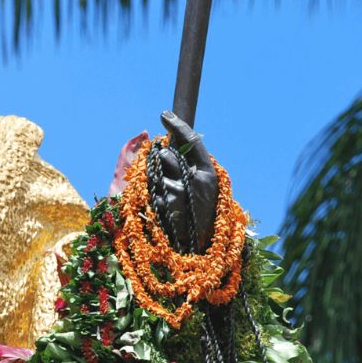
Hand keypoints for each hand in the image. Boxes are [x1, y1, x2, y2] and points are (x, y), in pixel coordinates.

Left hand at [148, 111, 218, 251]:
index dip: (178, 126)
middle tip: (168, 173)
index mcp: (209, 173)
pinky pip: (152, 193)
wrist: (203, 248)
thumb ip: (190, 168)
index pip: (192, 141)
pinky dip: (156, 200)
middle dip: (162, 160)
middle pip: (168, 156)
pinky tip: (168, 211)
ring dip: (158, 183)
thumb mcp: (204, 188)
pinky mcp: (166, 207)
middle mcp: (196, 181)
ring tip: (172, 200)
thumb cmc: (202, 214)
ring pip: (156, 174)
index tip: (164, 114)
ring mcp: (180, 194)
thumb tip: (169, 147)